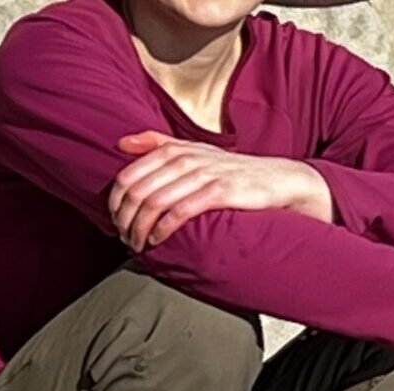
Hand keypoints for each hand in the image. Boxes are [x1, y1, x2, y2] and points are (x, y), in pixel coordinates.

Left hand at [111, 130, 325, 249]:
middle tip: (124, 238)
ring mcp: (203, 174)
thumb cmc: (232, 170)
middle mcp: (185, 158)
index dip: (115, 202)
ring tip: (137, 244)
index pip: (128, 175)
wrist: (277, 179)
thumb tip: (121, 142)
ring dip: (140, 228)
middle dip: (124, 219)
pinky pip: (180, 211)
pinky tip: (157, 240)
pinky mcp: (220, 192)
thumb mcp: (194, 150)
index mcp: (174, 149)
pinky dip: (163, 229)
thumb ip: (157, 143)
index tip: (116, 221)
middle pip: (138, 191)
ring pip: (155, 202)